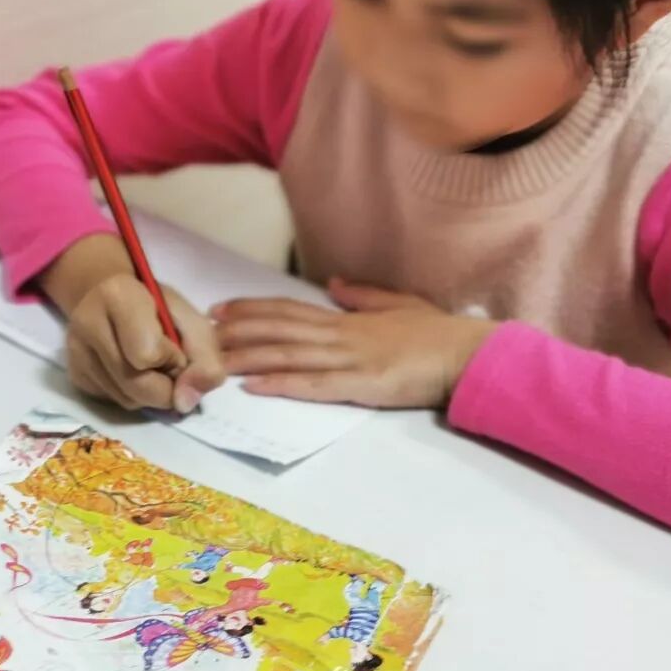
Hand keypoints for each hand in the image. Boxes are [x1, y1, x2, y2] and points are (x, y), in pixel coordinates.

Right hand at [66, 275, 225, 413]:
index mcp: (119, 295)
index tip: (175, 347)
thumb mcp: (194, 322)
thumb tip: (185, 403)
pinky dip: (133, 395)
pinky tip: (133, 371)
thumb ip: (205, 359)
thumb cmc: (160, 308)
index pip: (147, 355)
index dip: (173, 360)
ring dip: (150, 393)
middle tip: (171, 368)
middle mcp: (87, 322)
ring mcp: (76, 350)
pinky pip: (113, 402)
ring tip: (152, 366)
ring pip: (126, 401)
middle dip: (165, 387)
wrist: (115, 299)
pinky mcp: (74, 373)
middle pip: (135, 385)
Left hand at [212, 279, 496, 408]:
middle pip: (281, 330)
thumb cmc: (439, 333)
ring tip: (217, 360)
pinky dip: (282, 384)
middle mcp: (343, 335)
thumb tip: (334, 283)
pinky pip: (314, 385)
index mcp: (349, 319)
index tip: (222, 308)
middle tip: (203, 331)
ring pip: (290, 356)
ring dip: (250, 357)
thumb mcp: (399, 304)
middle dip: (240, 330)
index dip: (254, 308)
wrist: (468, 354)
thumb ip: (364, 296)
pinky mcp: (363, 385)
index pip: (291, 309)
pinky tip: (256, 387)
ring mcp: (351, 360)